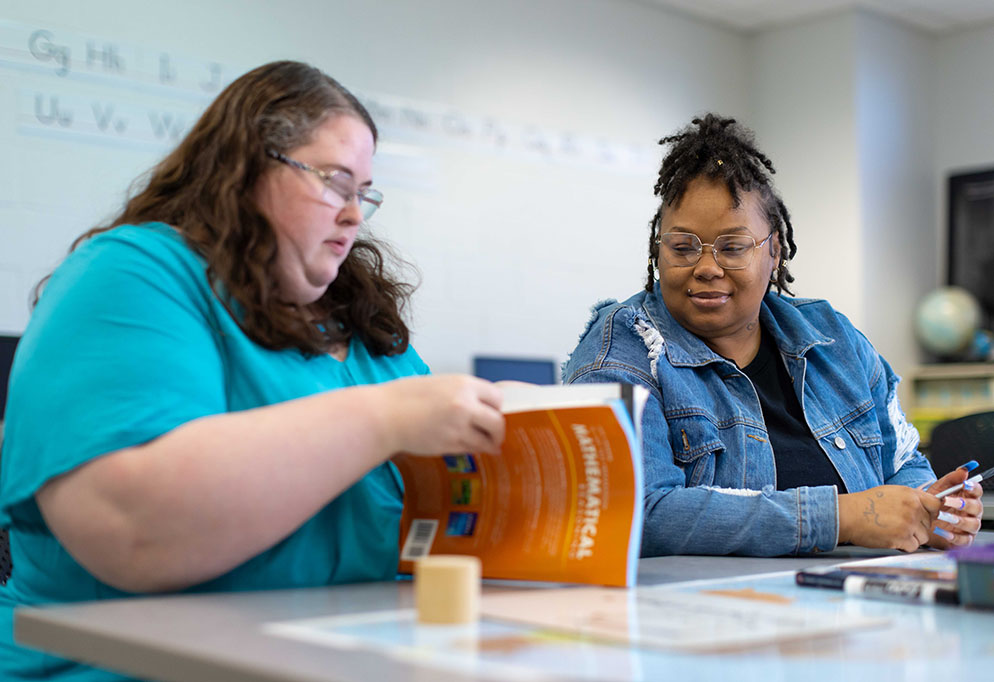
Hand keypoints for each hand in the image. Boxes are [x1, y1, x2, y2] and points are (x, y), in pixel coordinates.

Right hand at [380, 374, 504, 455]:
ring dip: (488, 444)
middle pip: (497, 422)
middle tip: (496, 434)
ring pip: (485, 441)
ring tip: (489, 446)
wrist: (383, 415)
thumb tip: (481, 405)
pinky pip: (469, 449)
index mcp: (464, 385)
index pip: (497, 397)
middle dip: (498, 430)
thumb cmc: (405, 397)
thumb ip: (462, 393)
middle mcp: (465, 405)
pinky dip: (472, 449)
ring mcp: (457, 427)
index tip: (494, 412)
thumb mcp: (439, 384)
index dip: (496, 407)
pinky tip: (469, 447)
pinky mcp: (448, 445)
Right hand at [838, 485, 940, 551]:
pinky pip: (913, 546)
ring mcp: (908, 523)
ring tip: (894, 532)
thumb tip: (925, 506)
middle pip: (929, 523)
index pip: (936, 505)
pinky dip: (904, 546)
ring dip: (911, 537)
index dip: (931, 513)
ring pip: (923, 537)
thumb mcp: (890, 492)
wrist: (849, 514)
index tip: (924, 517)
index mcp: (910, 495)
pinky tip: (891, 538)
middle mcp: (912, 508)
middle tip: (900, 525)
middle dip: (918, 527)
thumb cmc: (865, 504)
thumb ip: (910, 498)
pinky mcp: (903, 538)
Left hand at [925, 467, 983, 548]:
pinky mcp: (963, 539)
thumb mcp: (939, 489)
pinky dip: (953, 536)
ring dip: (958, 520)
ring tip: (942, 516)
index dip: (973, 487)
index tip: (965, 484)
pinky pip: (963, 540)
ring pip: (972, 524)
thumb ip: (951, 479)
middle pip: (977, 507)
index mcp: (968, 497)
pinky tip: (942, 531)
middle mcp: (972, 512)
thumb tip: (964, 469)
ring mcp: (969, 526)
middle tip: (949, 501)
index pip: (977, 491)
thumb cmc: (934, 503)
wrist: (921, 519)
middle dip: (964, 504)